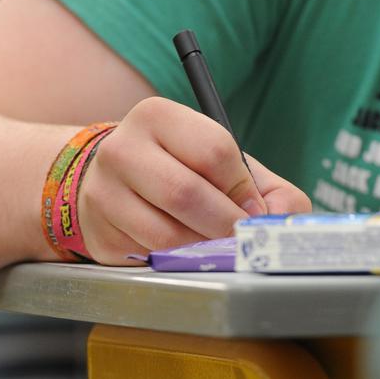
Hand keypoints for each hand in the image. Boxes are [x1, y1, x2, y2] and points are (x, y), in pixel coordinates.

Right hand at [78, 97, 310, 263]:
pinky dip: (176, 262)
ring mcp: (103, 193)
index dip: (243, 189)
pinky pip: (149, 258)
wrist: (111, 182)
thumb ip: (267, 189)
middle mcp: (122, 149)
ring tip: (211, 244)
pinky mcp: (99, 233)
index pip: (214, 150)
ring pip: (166, 235)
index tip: (252, 209)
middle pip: (185, 194)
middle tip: (241, 239)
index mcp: (156, 116)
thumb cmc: (178, 169)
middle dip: (225, 225)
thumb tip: (280, 222)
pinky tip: (179, 250)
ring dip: (201, 248)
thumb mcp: (221, 163)